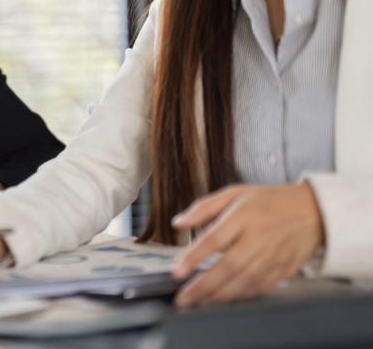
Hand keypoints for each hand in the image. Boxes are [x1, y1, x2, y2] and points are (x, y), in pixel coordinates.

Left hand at [170, 182, 324, 307]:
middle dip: (203, 285)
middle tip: (184, 297)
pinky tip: (226, 299)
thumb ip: (203, 208)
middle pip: (228, 267)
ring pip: (245, 282)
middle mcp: (259, 238)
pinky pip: (261, 287)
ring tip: (200, 301)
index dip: (194, 257)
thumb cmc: (272, 200)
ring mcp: (274, 256)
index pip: (214, 239)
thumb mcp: (235, 193)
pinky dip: (242, 296)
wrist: (316, 210)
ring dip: (221, 295)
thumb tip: (178, 222)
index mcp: (244, 216)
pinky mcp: (285, 269)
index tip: (178, 271)